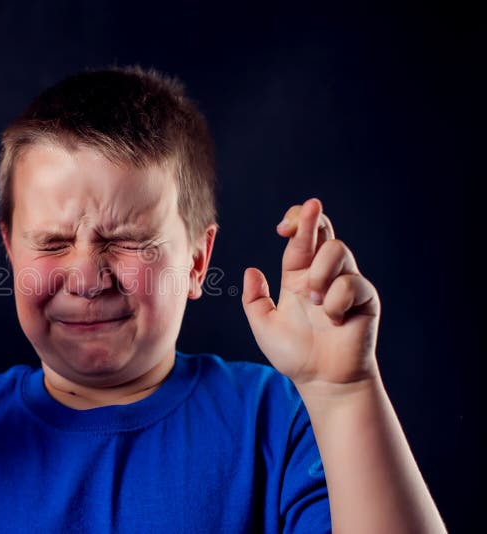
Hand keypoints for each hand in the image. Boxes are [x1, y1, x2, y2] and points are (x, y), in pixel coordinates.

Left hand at [241, 198, 379, 388]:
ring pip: (337, 251)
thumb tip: (250, 271)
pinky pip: (351, 283)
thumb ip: (254, 300)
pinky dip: (336, 300)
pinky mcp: (365, 298)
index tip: (282, 226)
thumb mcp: (263, 326)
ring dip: (320, 273)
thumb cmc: (294, 355)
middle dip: (314, 218)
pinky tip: (334, 318)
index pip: (300, 239)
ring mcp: (346, 283)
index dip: (296, 222)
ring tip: (314, 301)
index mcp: (298, 276)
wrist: (322, 381)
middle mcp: (323, 275)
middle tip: (309, 209)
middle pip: (324, 232)